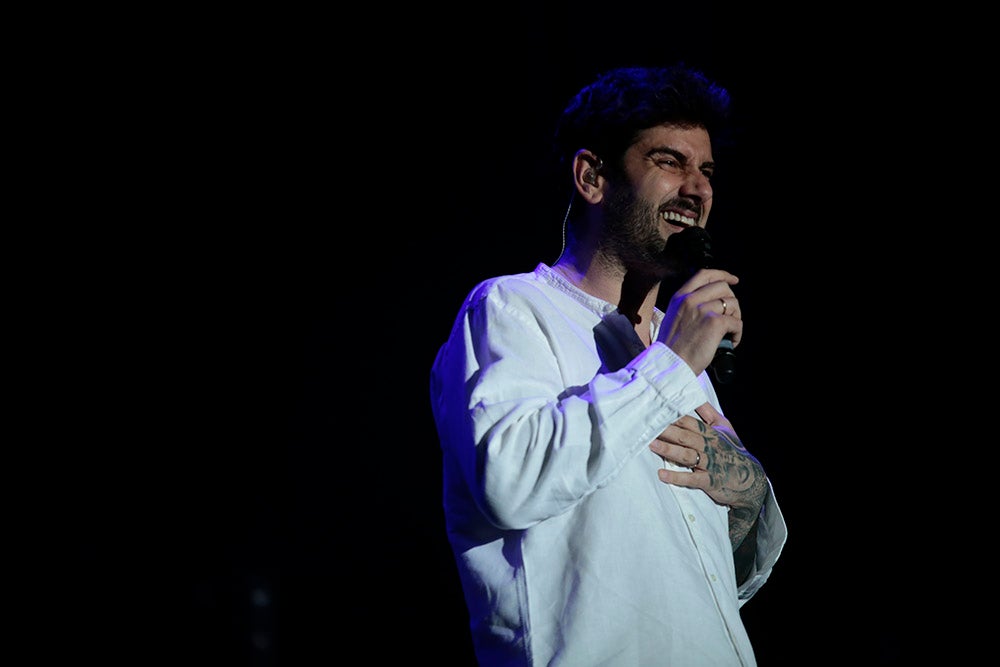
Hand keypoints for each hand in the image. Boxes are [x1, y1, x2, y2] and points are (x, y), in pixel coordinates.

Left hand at [649, 402, 765, 513]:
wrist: (750, 478)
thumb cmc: (732, 450)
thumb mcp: (724, 427)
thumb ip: (707, 411)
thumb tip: (695, 391)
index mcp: (710, 432)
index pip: (688, 421)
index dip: (671, 416)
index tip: (654, 411)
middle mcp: (709, 446)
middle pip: (685, 436)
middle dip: (666, 431)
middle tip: (647, 426)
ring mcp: (710, 464)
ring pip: (687, 455)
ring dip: (668, 450)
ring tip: (652, 445)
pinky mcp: (710, 481)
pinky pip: (692, 479)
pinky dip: (677, 477)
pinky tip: (662, 474)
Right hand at [656, 268, 740, 375]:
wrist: (670, 364)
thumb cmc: (672, 347)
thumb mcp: (673, 317)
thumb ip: (687, 305)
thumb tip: (710, 302)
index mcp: (680, 297)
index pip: (704, 274)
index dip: (722, 275)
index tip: (733, 280)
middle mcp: (690, 299)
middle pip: (723, 287)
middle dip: (731, 300)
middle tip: (730, 316)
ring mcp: (703, 310)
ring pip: (732, 304)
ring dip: (735, 318)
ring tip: (728, 332)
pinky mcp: (715, 323)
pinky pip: (736, 322)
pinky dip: (738, 333)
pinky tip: (731, 342)